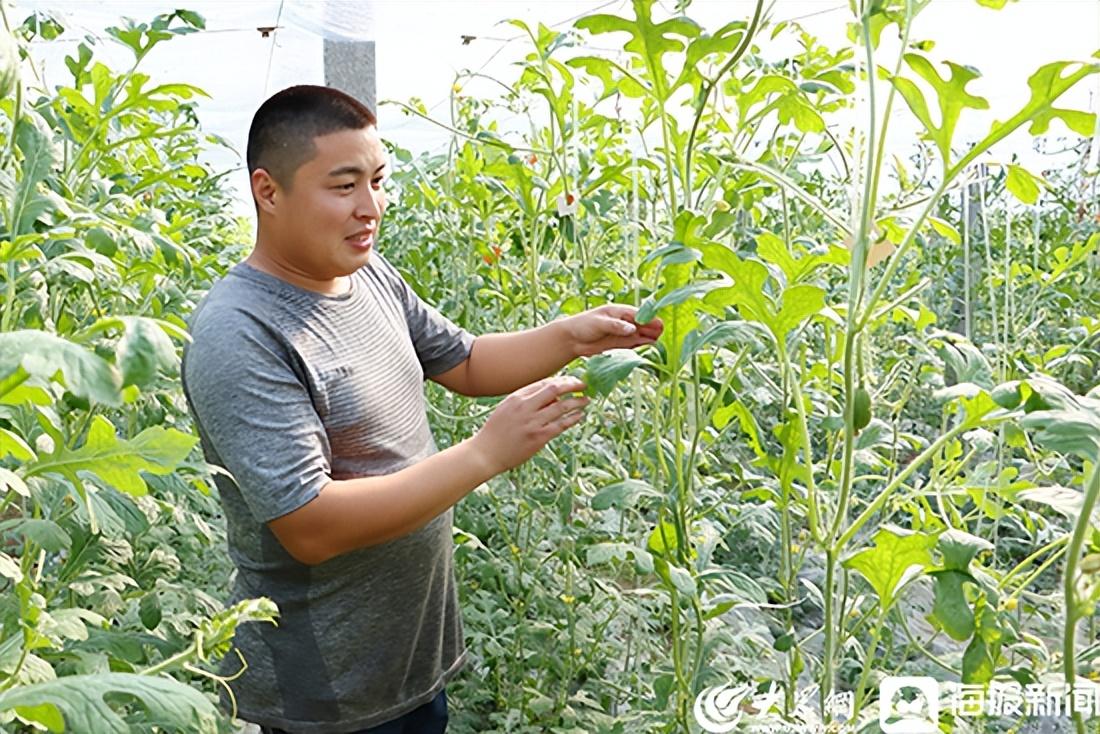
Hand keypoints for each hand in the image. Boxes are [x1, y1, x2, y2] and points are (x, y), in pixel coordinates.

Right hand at [470, 376, 589, 473]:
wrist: (486, 453)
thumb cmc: (496, 431)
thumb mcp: (507, 409)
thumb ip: (526, 401)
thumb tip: (552, 396)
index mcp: (516, 397)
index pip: (544, 382)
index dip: (561, 380)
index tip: (571, 380)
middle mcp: (525, 407)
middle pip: (555, 390)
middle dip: (572, 385)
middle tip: (583, 385)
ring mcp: (532, 422)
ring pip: (562, 407)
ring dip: (577, 402)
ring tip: (586, 400)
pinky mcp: (538, 437)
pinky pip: (561, 425)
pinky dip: (573, 419)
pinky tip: (580, 415)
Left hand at [564, 304, 663, 357]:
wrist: (572, 339)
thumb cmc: (583, 325)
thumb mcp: (599, 322)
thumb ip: (616, 326)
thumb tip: (632, 329)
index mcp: (621, 311)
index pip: (641, 314)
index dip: (651, 319)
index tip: (660, 326)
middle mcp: (626, 321)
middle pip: (645, 325)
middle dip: (654, 330)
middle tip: (662, 338)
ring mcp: (625, 333)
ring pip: (643, 335)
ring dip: (651, 340)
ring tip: (661, 347)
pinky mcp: (622, 344)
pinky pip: (637, 345)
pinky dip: (644, 347)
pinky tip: (651, 351)